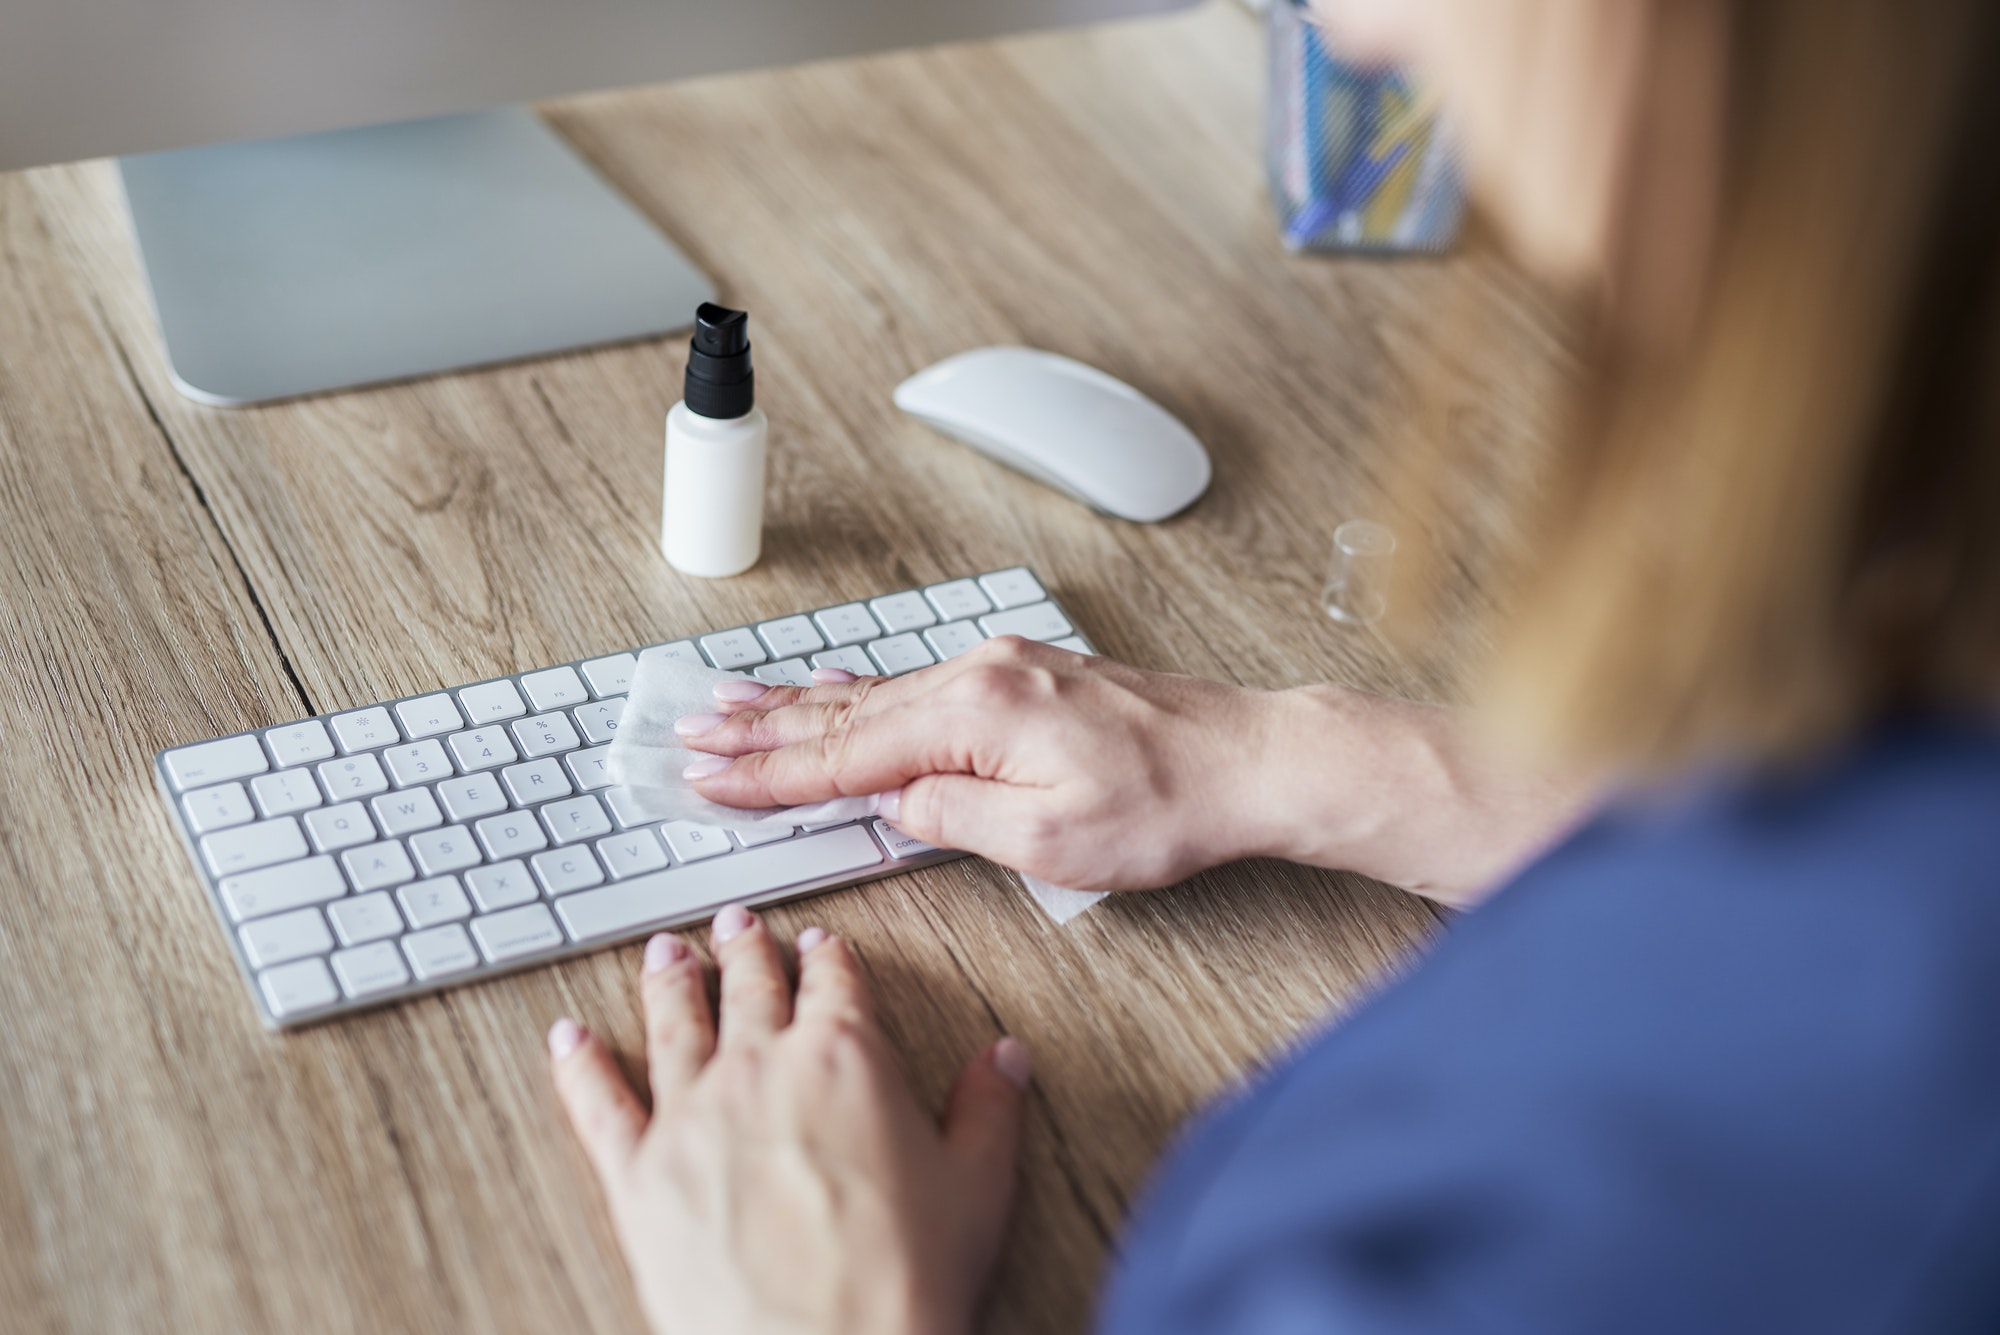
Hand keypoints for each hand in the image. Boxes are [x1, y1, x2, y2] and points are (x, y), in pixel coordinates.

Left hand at [549, 905, 1030, 1334]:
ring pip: (674, 1025)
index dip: (830, 958)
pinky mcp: (640, 1176)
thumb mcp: (978, 1186)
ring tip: (665, 954)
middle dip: (745, 951)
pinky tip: (568, 1039)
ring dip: (669, 982)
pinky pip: (599, 1103)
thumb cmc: (902, 1284)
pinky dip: (579, 1066)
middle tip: (736, 924)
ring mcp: (693, 1118)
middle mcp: (762, 1071)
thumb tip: (1004, 1059)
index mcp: (846, 1060)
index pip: (836, 985)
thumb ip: (988, 1110)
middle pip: (751, 989)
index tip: (822, 944)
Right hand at [680, 638, 1597, 905]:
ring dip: (798, 704)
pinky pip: (914, 682)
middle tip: (688, 730)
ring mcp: (1001, 669)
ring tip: (733, 703)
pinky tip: (835, 686)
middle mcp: (978, 676)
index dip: (768, 773)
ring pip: (874, 692)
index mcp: (974, 716)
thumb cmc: (1167, 807)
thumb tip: (896, 806)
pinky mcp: (1023, 677)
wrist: (1251, 760)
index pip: (843, 754)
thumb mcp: (1048, 842)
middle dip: (759, 726)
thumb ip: (954, 819)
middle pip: (843, 711)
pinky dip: (860, 691)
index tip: (706, 777)